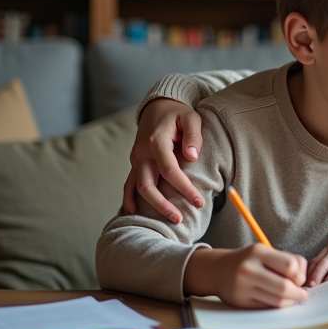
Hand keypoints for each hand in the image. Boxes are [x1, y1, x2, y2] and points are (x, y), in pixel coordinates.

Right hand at [123, 98, 205, 222]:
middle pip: (148, 185)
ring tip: (166, 221)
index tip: (198, 201)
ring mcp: (135, 159)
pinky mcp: (135, 163)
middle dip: (163, 205)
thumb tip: (191, 158)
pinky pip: (128, 184)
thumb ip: (193, 136)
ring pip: (137, 188)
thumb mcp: (191, 117)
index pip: (170, 171)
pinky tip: (133, 214)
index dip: (184, 188)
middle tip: (180, 219)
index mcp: (156, 141)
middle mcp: (142, 153)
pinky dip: (129, 199)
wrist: (157, 107)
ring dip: (149, 206)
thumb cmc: (178, 114)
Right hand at [186, 245, 307, 308]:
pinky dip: (278, 306)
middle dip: (298, 293)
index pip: (290, 265)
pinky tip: (279, 302)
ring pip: (277, 301)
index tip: (300, 278)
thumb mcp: (266, 252)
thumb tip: (304, 280)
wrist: (218, 270)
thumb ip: (287, 261)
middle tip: (302, 293)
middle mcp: (248, 269)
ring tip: (293, 298)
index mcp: (258, 252)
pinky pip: (267, 308)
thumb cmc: (249, 260)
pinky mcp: (241, 302)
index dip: (300, 274)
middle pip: (284, 287)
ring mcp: (243, 287)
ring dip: (290, 301)